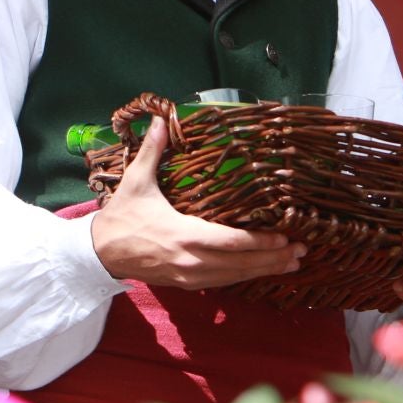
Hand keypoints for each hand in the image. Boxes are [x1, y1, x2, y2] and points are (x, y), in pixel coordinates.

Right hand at [91, 116, 305, 288]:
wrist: (100, 253)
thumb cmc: (122, 216)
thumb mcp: (136, 182)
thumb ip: (152, 151)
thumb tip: (160, 118)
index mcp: (184, 235)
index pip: (231, 242)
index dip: (260, 242)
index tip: (285, 237)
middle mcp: (191, 260)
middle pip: (241, 264)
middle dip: (273, 258)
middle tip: (302, 251)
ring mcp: (190, 276)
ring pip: (235, 277)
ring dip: (264, 270)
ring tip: (292, 262)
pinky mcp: (186, 284)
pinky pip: (222, 282)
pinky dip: (244, 276)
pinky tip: (261, 269)